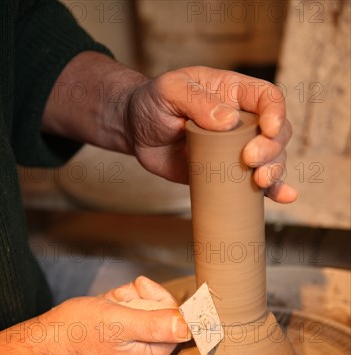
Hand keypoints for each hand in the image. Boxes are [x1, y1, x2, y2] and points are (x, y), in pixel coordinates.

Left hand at [44, 54, 293, 202]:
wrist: (137, 132)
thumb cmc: (153, 103)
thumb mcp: (170, 91)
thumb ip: (196, 100)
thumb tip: (228, 121)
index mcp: (234, 93)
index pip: (268, 98)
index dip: (275, 113)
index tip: (266, 130)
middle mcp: (242, 121)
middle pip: (277, 132)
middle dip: (272, 148)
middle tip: (249, 159)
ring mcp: (236, 149)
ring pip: (272, 159)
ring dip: (274, 170)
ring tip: (260, 180)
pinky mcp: (227, 173)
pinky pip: (254, 183)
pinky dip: (273, 191)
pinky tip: (285, 197)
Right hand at [46, 276, 188, 354]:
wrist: (45, 339)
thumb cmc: (76, 332)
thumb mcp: (119, 323)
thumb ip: (156, 324)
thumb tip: (190, 327)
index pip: (178, 321)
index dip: (161, 299)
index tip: (142, 290)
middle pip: (163, 313)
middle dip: (141, 298)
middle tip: (120, 299)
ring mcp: (134, 348)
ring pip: (147, 308)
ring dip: (128, 298)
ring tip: (109, 304)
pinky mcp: (123, 339)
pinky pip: (133, 313)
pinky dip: (120, 304)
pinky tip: (105, 307)